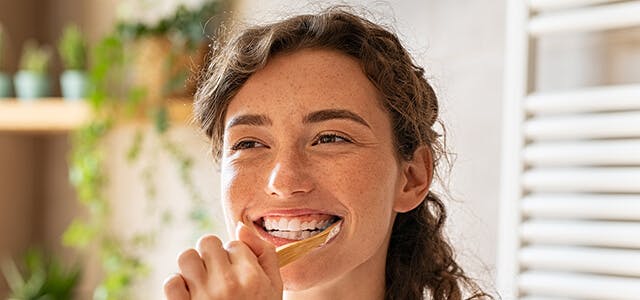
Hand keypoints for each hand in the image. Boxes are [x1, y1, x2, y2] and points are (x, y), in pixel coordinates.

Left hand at [163, 222, 282, 299]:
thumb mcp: (274, 288)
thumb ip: (264, 254)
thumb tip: (241, 225)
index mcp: (252, 277)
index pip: (235, 243)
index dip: (235, 256)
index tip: (237, 274)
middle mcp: (228, 284)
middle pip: (208, 242)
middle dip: (211, 255)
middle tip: (217, 274)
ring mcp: (203, 297)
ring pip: (186, 256)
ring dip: (192, 267)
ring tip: (201, 281)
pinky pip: (171, 282)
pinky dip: (177, 287)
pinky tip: (189, 295)